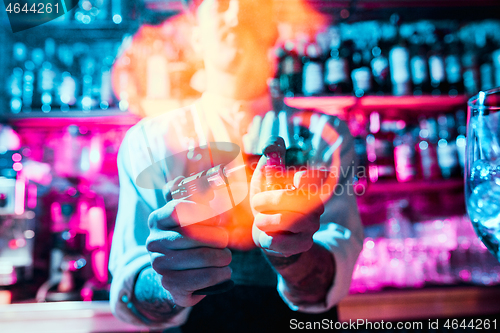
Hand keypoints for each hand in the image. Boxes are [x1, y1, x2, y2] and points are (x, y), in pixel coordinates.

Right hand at [146, 177, 231, 307]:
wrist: (181, 275)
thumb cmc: (194, 238)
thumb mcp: (194, 214)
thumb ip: (196, 194)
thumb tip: (204, 173)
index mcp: (158, 219)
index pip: (177, 209)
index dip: (203, 211)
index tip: (221, 218)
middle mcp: (154, 240)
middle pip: (191, 234)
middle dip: (217, 237)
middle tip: (226, 240)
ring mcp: (159, 264)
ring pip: (199, 256)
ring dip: (221, 257)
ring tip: (227, 257)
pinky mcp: (169, 284)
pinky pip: (201, 278)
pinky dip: (219, 274)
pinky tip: (224, 272)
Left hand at [250, 156, 324, 257]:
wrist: (269, 235)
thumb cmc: (266, 203)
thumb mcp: (263, 181)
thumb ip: (268, 163)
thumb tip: (274, 142)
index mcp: (308, 185)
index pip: (320, 176)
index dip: (310, 177)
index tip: (298, 177)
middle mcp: (315, 203)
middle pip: (299, 199)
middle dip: (271, 200)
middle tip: (256, 203)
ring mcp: (312, 224)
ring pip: (292, 220)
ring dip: (267, 220)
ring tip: (259, 220)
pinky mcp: (304, 243)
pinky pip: (286, 242)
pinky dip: (269, 239)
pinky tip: (266, 235)